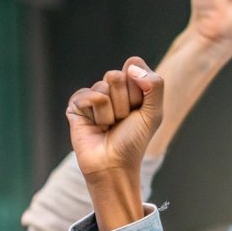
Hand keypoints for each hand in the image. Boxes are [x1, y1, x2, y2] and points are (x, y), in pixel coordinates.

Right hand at [67, 57, 163, 185]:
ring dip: (111, 112)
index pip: (133, 66)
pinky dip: (97, 114)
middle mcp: (111, 89)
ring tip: (109, 126)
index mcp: (130, 86)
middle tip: (122, 120)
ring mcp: (93, 96)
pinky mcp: (76, 105)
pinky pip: (88, 96)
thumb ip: (154, 85)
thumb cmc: (133, 141)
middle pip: (116, 75)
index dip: (138, 90)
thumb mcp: (154, 113)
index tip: (138, 110)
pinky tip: (96, 127)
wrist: (113, 164)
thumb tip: (131, 67)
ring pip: (102, 87)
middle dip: (124, 102)